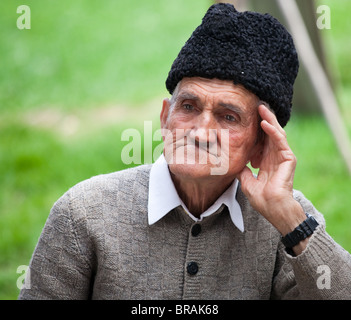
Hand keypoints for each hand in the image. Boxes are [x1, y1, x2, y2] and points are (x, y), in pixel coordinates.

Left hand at [238, 105, 305, 235]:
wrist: (272, 208)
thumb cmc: (261, 198)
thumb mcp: (246, 181)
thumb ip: (243, 170)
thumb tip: (236, 164)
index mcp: (266, 161)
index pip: (261, 140)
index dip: (254, 130)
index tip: (246, 118)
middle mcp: (275, 156)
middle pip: (269, 133)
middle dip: (263, 119)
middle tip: (256, 106)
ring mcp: (283, 156)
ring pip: (276, 132)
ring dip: (268, 119)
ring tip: (261, 107)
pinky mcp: (289, 158)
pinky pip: (280, 141)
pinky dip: (272, 131)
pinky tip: (264, 122)